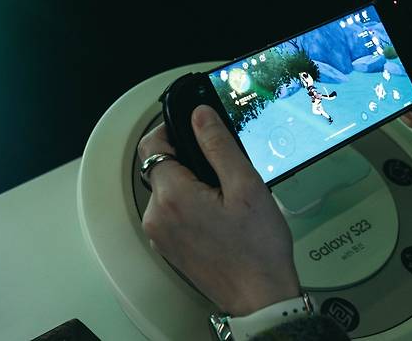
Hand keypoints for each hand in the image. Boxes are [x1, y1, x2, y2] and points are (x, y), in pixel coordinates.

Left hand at [137, 105, 300, 315]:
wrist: (259, 296)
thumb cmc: (257, 247)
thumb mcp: (245, 186)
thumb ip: (218, 146)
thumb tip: (200, 115)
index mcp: (172, 196)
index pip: (152, 145)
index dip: (172, 130)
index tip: (195, 129)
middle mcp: (156, 216)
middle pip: (160, 168)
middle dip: (189, 160)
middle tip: (225, 169)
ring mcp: (160, 234)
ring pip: (167, 190)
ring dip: (191, 183)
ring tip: (227, 196)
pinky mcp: (168, 246)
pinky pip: (172, 211)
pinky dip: (190, 203)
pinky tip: (220, 214)